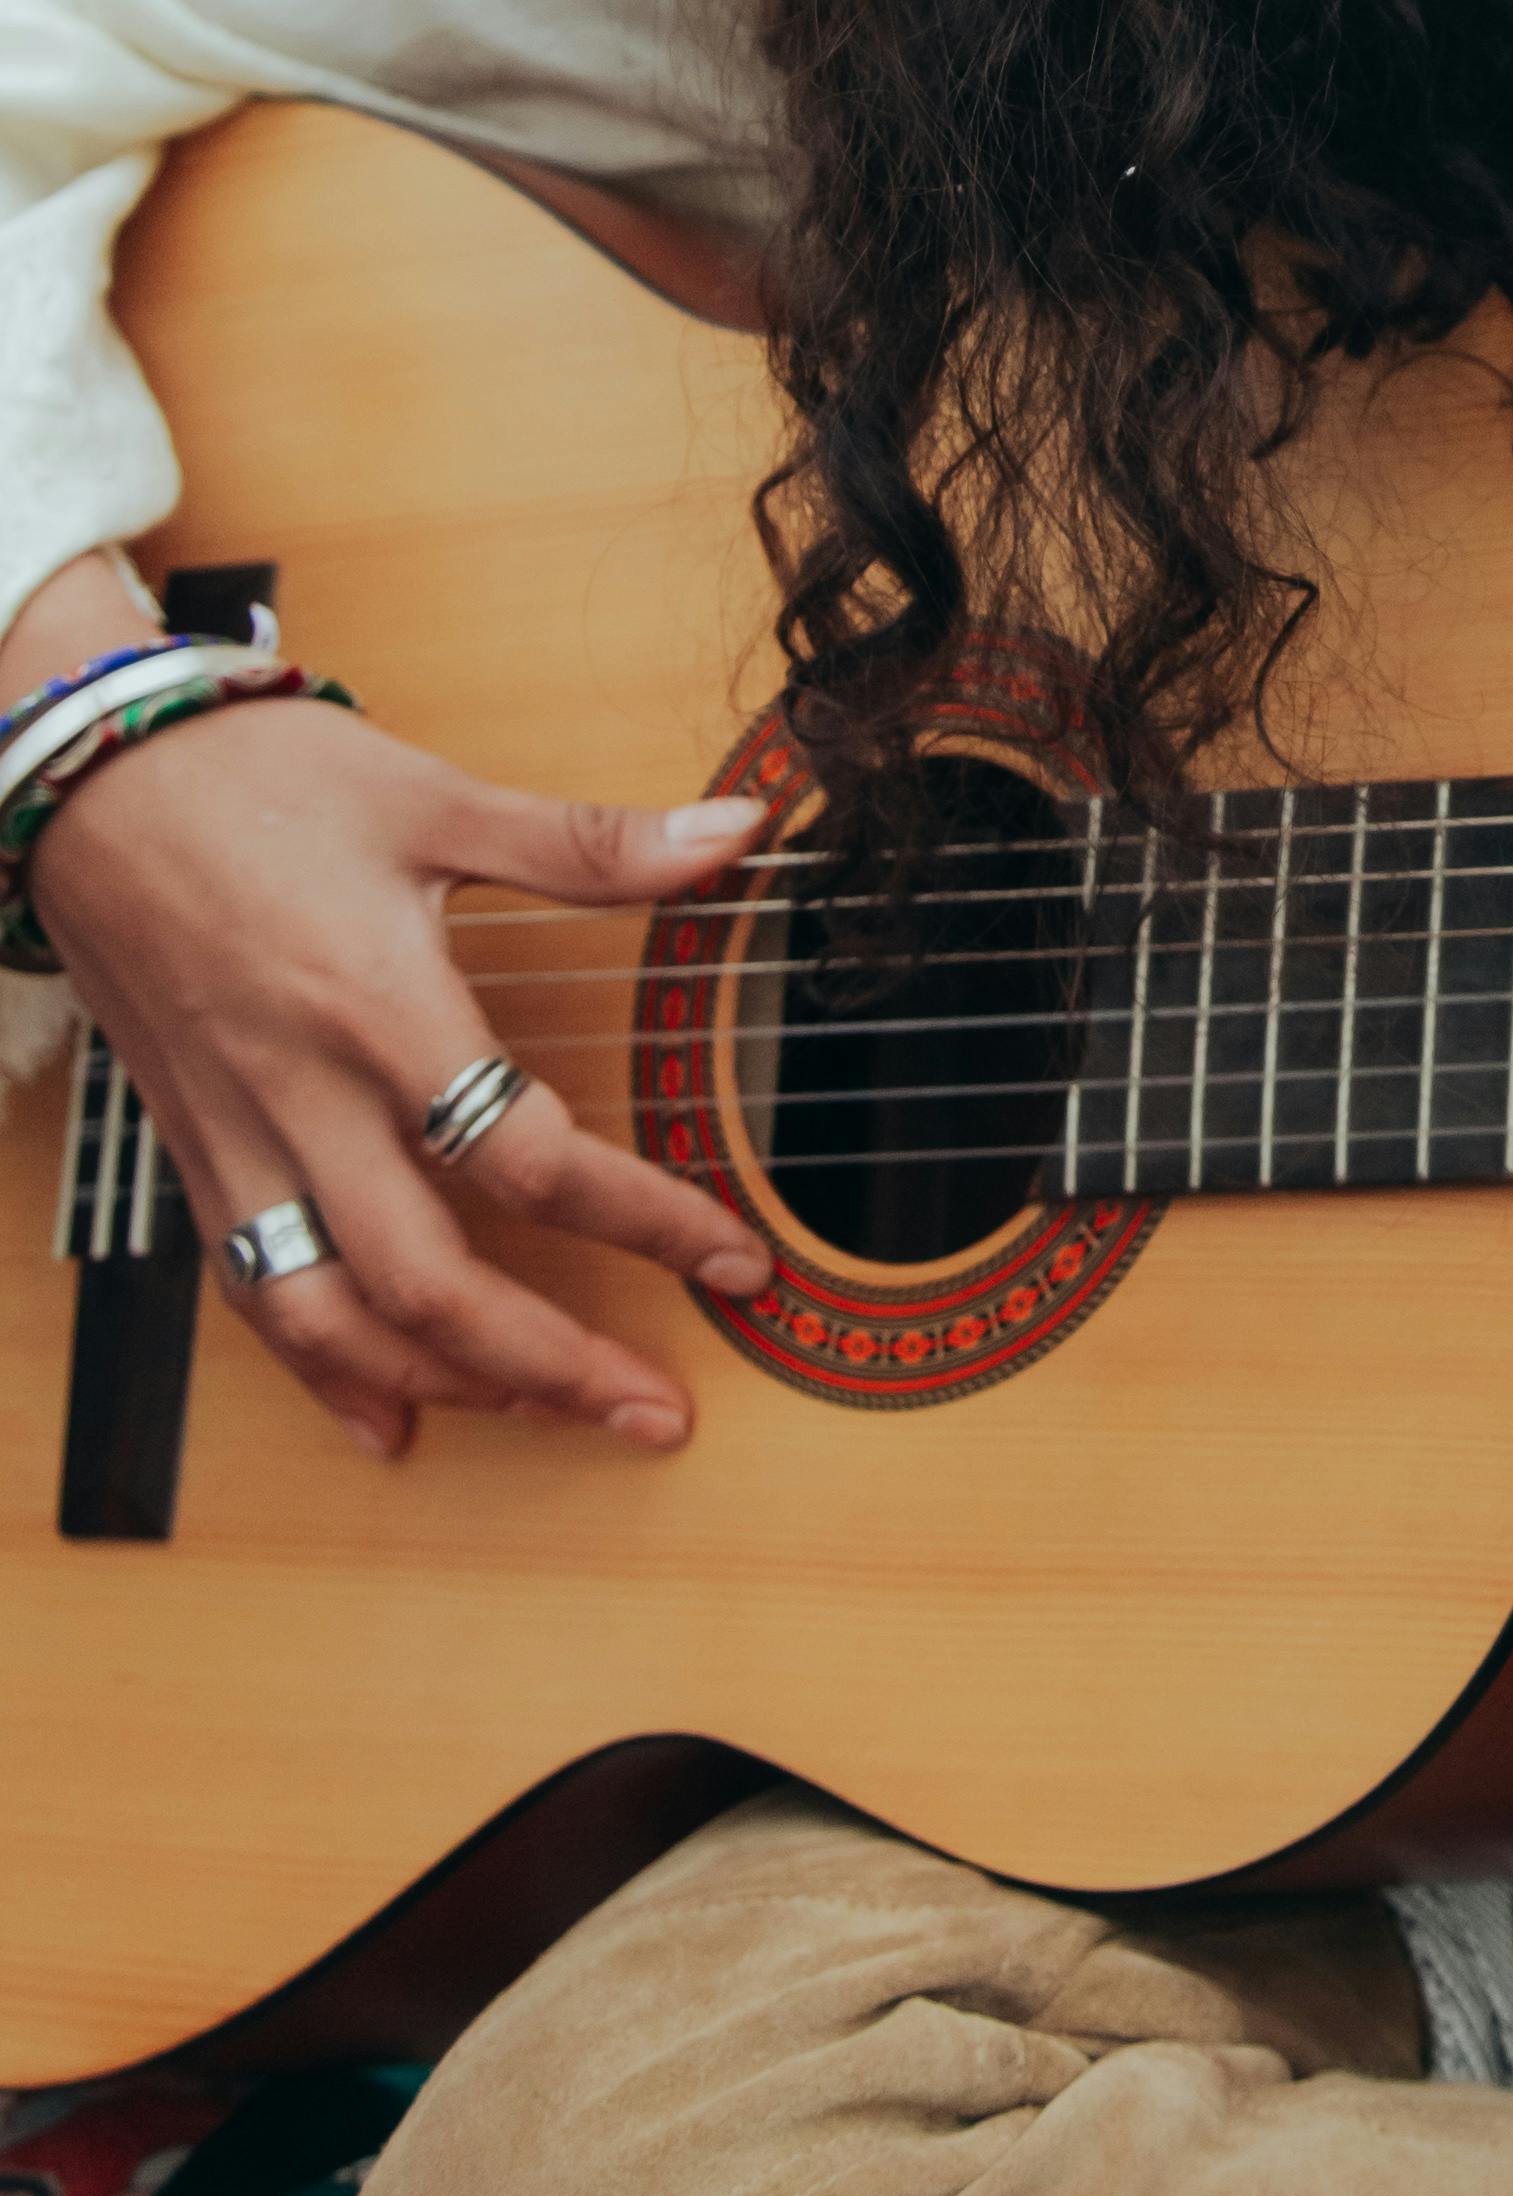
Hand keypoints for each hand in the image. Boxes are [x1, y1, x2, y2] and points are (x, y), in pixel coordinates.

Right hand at [25, 672, 771, 1459]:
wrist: (92, 779)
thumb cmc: (259, 778)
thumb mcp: (437, 795)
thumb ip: (591, 842)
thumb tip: (737, 829)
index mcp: (379, 1007)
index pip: (527, 1157)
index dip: (646, 1221)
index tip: (733, 1260)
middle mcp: (303, 1095)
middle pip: (427, 1282)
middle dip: (549, 1365)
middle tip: (652, 1409)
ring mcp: (240, 1136)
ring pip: (328, 1315)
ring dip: (440, 1386)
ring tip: (541, 1413)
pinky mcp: (195, 1150)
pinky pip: (252, 1290)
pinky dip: (321, 1368)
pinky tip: (383, 1417)